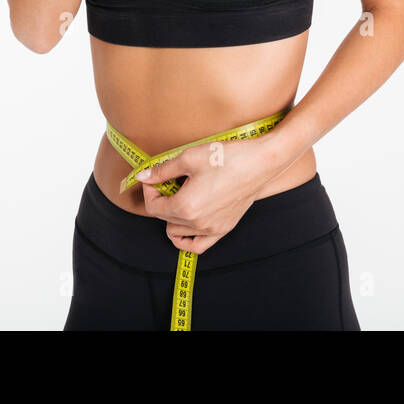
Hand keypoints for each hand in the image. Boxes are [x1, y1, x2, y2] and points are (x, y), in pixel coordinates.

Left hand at [135, 134, 281, 254]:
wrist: (261, 162)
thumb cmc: (227, 157)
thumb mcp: (189, 157)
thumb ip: (162, 170)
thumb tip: (143, 176)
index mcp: (186, 207)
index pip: (153, 207)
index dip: (149, 191)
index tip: (154, 178)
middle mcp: (198, 224)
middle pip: (164, 219)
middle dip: (161, 199)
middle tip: (169, 180)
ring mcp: (212, 230)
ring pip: (177, 232)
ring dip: (172, 216)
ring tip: (181, 195)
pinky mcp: (223, 229)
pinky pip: (197, 245)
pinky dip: (186, 239)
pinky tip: (187, 222)